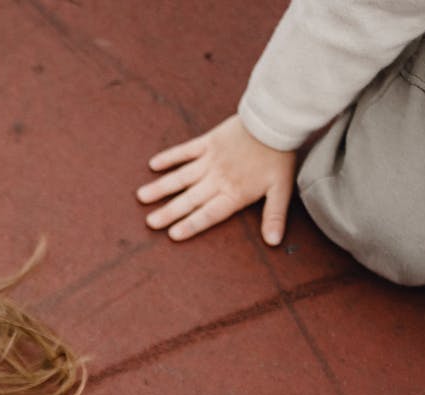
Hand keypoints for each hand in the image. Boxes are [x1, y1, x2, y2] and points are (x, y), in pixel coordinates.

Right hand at [137, 114, 295, 245]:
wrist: (275, 122)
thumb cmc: (279, 157)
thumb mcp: (282, 189)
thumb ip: (274, 216)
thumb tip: (273, 242)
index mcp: (234, 193)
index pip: (209, 214)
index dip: (191, 224)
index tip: (173, 234)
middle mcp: (217, 179)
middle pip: (190, 199)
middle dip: (169, 212)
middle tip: (150, 223)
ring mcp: (210, 160)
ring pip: (181, 177)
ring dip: (161, 188)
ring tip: (142, 197)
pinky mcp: (207, 143)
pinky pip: (185, 151)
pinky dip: (169, 157)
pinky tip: (153, 165)